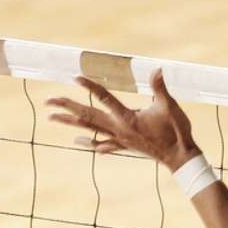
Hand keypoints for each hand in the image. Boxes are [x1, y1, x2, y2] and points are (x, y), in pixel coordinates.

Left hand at [46, 69, 197, 169]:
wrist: (179, 157)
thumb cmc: (176, 131)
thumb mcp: (170, 106)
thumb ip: (160, 88)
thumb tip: (157, 69)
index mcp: (128, 118)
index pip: (105, 98)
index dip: (90, 87)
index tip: (75, 78)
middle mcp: (119, 129)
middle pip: (88, 116)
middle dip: (67, 107)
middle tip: (48, 101)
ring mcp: (120, 139)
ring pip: (90, 129)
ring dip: (70, 122)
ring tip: (51, 118)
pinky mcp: (124, 145)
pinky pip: (101, 144)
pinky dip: (89, 142)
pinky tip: (77, 140)